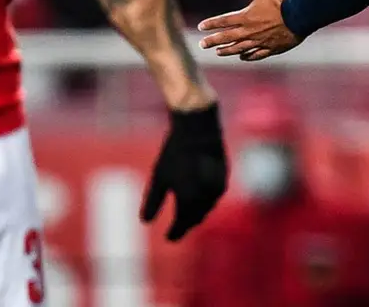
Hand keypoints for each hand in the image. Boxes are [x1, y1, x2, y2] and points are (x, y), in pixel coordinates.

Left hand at [140, 103, 226, 240]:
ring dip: (197, 214)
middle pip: (195, 220)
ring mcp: (216, 192)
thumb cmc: (174, 154)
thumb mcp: (159, 177)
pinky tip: (199, 198)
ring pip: (206, 210)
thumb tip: (144, 221)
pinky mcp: (223, 181)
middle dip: (186, 224)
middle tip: (178, 229)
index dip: (174, 233)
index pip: (181, 226)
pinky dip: (205, 202)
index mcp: (187, 203)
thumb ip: (152, 202)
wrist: (199, 131)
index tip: (168, 238)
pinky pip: (213, 198)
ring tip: (188, 216)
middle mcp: (204, 201)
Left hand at [198, 0, 300, 61]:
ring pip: (239, 49)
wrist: (302, 16)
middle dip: (213, 41)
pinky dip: (247, 56)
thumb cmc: (283, 0)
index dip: (211, 24)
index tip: (200, 27)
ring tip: (218, 53)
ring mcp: (261, 42)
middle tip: (201, 45)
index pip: (224, 21)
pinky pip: (256, 55)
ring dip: (227, 51)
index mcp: (247, 17)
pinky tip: (242, 57)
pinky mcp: (272, 48)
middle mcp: (251, 32)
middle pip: (227, 38)